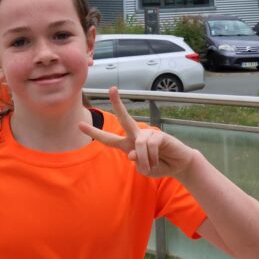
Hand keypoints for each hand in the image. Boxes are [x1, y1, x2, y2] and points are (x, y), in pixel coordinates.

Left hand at [79, 86, 197, 177]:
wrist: (178, 166)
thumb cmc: (158, 166)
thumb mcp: (144, 169)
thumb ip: (137, 162)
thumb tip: (133, 153)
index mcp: (128, 144)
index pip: (108, 139)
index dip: (94, 133)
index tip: (80, 124)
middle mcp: (136, 136)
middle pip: (124, 118)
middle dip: (118, 104)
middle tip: (112, 89)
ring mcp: (148, 133)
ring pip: (139, 144)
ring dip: (145, 160)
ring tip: (151, 166)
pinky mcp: (159, 135)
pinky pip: (150, 145)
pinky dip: (153, 157)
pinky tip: (159, 159)